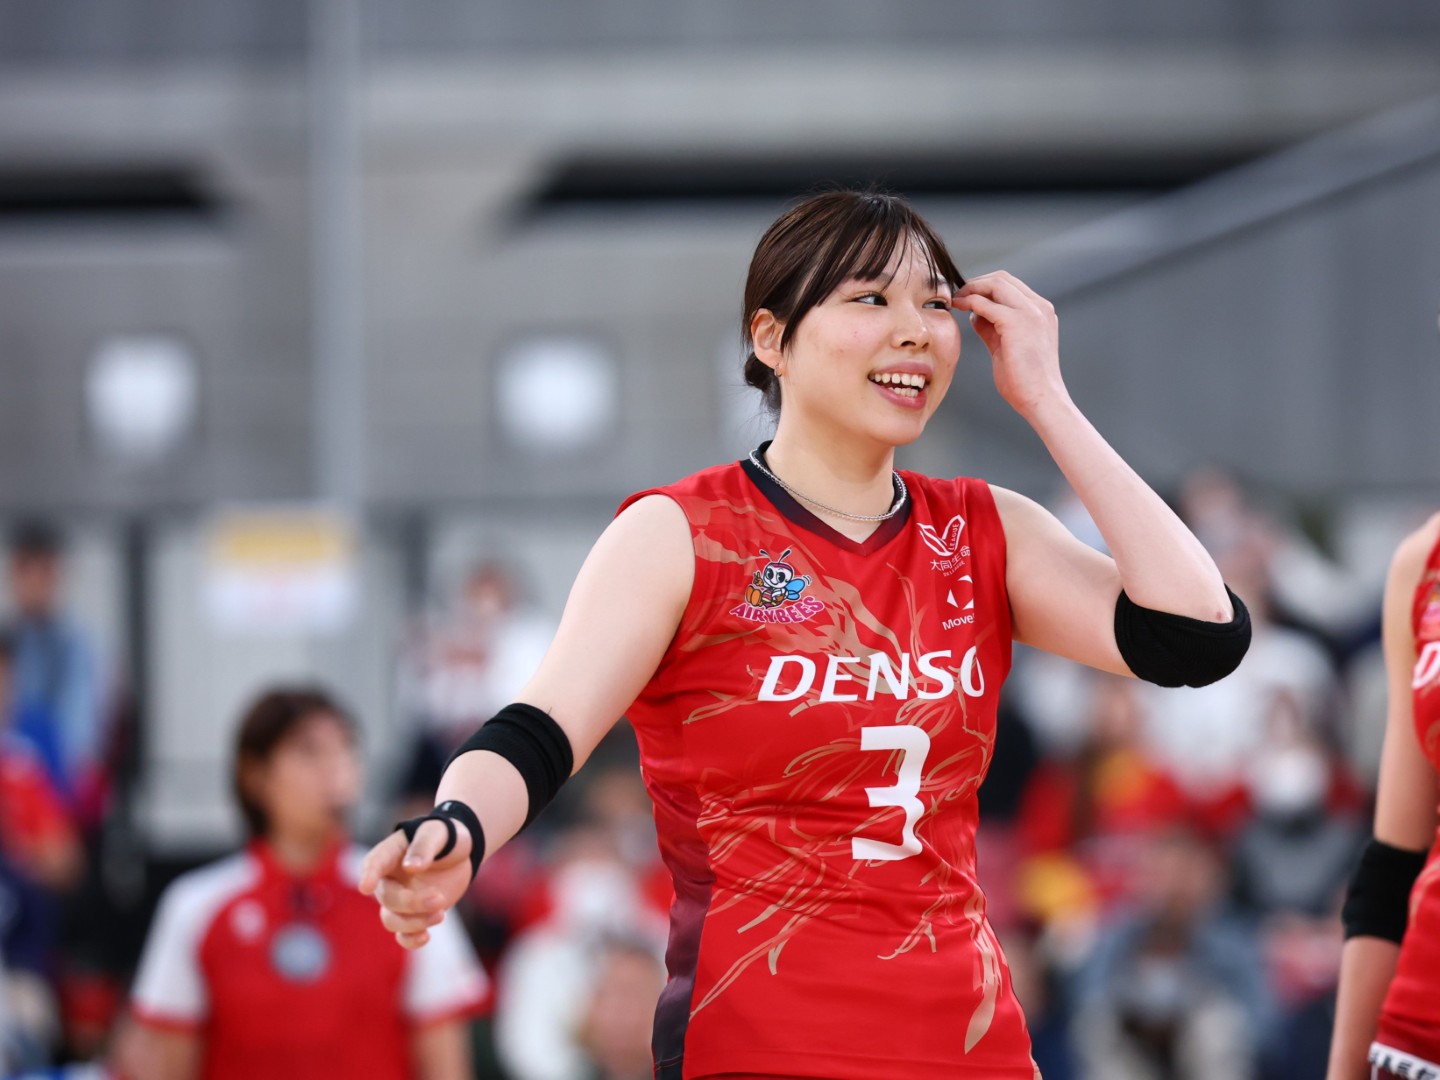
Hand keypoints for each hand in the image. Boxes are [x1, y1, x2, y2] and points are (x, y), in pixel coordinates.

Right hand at [358, 821, 473, 948]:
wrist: (459, 853)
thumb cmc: (445, 837)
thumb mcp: (438, 833)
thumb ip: (424, 846)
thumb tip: (410, 867)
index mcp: (389, 854)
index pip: (374, 864)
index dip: (369, 876)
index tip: (366, 887)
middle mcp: (388, 880)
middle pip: (388, 898)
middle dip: (412, 903)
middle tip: (439, 899)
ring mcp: (399, 899)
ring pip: (392, 920)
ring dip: (414, 923)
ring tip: (441, 914)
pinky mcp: (413, 915)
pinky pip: (403, 934)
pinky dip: (410, 940)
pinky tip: (425, 937)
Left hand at [952, 272, 1066, 420]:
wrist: (1041, 399)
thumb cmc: (1025, 381)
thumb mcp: (1006, 347)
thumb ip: (992, 328)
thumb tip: (975, 315)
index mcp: (1041, 312)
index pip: (1011, 285)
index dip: (985, 286)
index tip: (967, 296)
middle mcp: (1039, 307)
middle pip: (1003, 278)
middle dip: (976, 283)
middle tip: (957, 295)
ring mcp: (1031, 312)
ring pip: (996, 284)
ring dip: (972, 288)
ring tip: (956, 300)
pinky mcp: (1017, 322)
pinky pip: (986, 303)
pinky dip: (970, 301)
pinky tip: (959, 307)